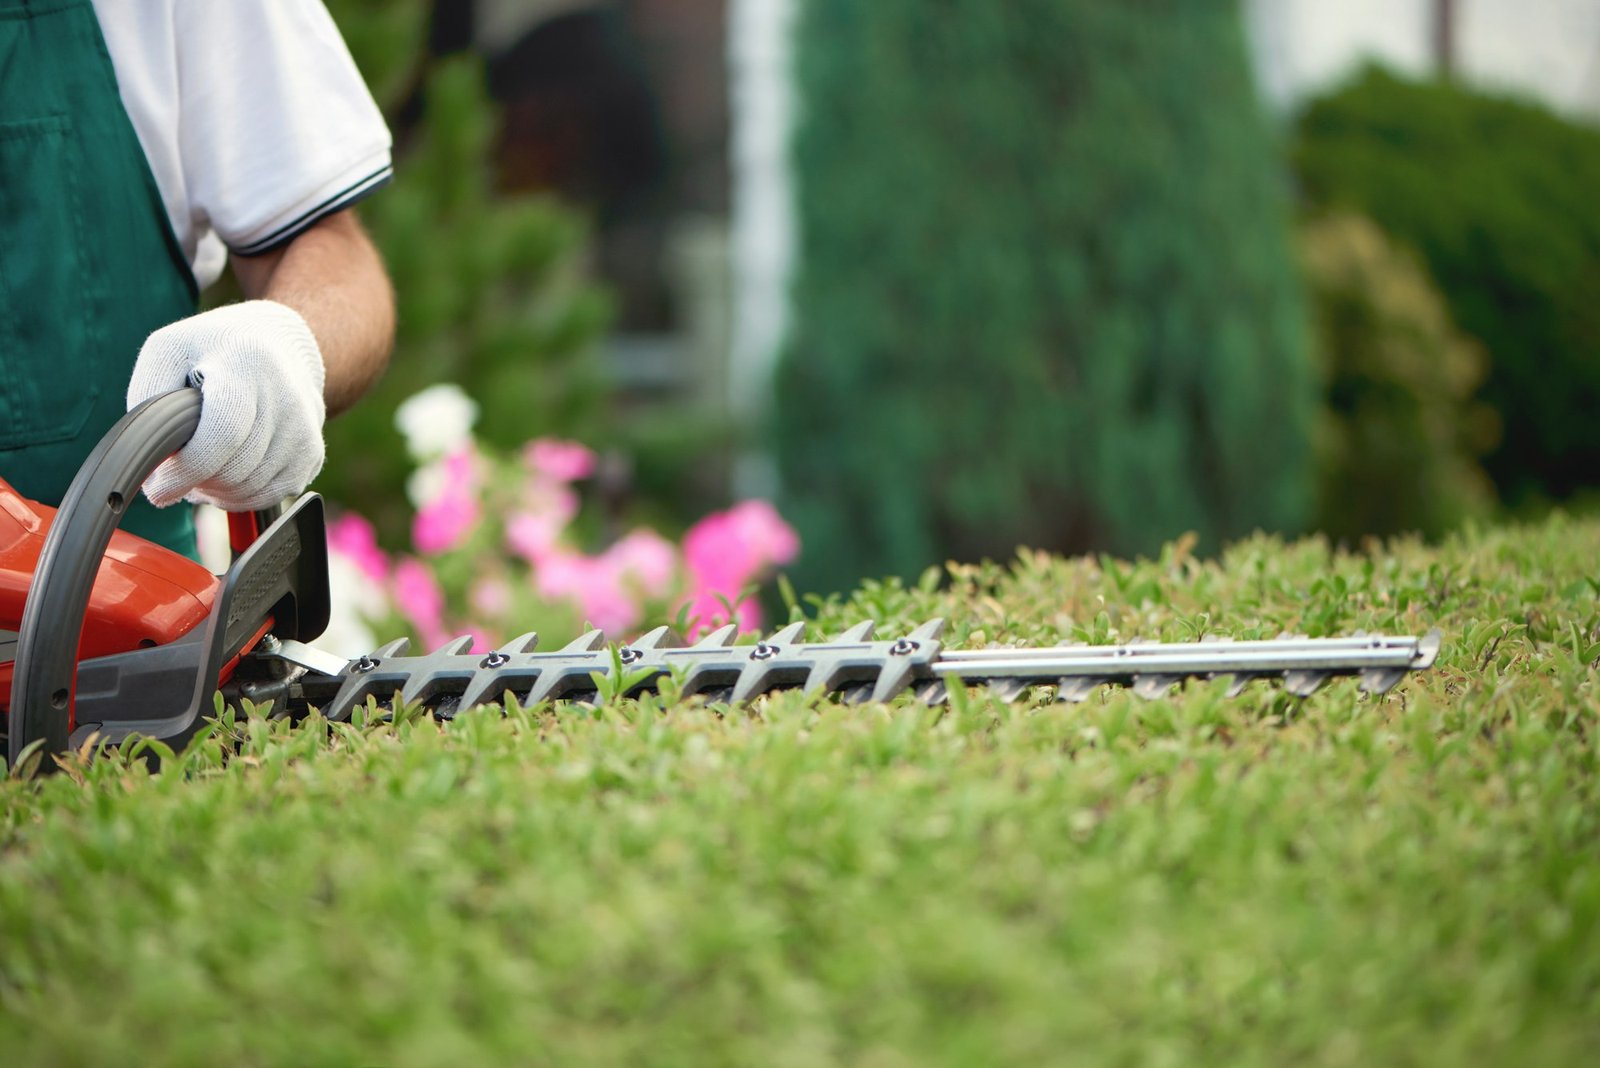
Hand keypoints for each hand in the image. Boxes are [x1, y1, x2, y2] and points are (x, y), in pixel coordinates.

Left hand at [126, 300, 326, 510]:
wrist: (278, 345)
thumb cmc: (212, 350)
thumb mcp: (168, 350)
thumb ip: (149, 397)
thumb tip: (153, 458)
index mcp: (245, 363)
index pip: (223, 434)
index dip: (187, 470)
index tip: (157, 489)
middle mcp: (284, 396)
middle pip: (236, 469)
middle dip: (197, 482)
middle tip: (177, 472)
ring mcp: (304, 427)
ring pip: (252, 489)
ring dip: (218, 491)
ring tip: (202, 468)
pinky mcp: (313, 452)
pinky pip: (272, 495)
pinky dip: (242, 495)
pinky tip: (228, 472)